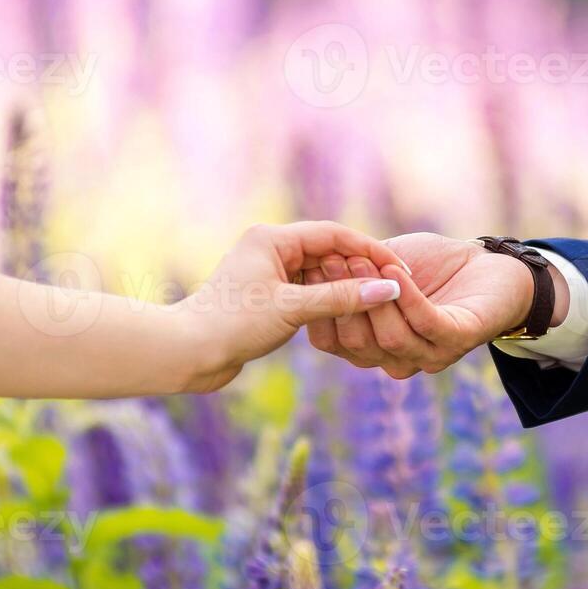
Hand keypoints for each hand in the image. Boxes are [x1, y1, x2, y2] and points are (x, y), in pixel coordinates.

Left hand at [177, 222, 405, 391]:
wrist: (188, 353)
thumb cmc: (234, 325)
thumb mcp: (293, 309)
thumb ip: (342, 297)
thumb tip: (388, 288)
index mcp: (272, 238)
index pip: (334, 235)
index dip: (370, 251)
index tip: (399, 270)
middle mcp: (269, 248)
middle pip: (329, 252)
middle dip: (360, 270)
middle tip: (394, 290)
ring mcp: (267, 272)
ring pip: (320, 274)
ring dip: (345, 288)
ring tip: (376, 305)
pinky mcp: (266, 296)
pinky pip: (308, 292)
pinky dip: (328, 302)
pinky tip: (348, 317)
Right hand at [306, 232, 567, 378]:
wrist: (493, 266)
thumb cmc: (433, 267)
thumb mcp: (380, 264)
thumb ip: (349, 272)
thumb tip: (304, 264)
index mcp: (375, 348)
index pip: (334, 343)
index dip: (319, 310)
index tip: (309, 271)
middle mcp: (400, 360)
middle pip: (358, 345)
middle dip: (342, 300)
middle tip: (333, 261)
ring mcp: (431, 354)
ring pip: (389, 339)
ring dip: (374, 296)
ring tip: (364, 259)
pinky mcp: (459, 339)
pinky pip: (425, 323)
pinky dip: (408, 296)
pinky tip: (396, 269)